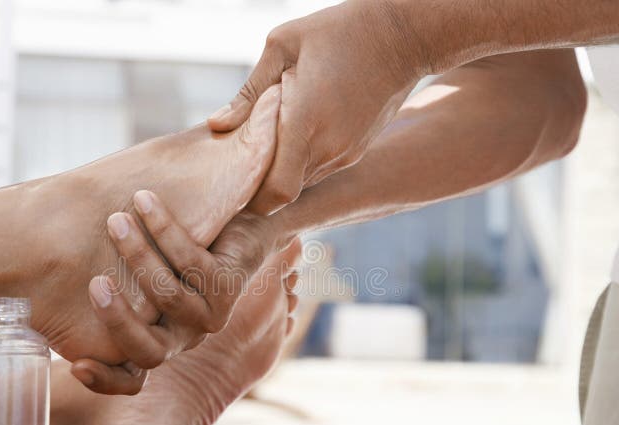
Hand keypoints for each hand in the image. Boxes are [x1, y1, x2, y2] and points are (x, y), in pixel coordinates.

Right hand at [81, 190, 298, 372]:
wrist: (238, 219)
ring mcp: (209, 315)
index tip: (74, 365)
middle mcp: (182, 335)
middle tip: (95, 283)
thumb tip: (44, 266)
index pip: (130, 378)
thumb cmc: (173, 243)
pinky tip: (145, 200)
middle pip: (150, 353)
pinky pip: (191, 262)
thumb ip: (104, 274)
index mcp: (155, 337)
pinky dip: (164, 228)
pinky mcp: (230, 286)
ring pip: (168, 298)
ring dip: (138, 255)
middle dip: (118, 320)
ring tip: (116, 220)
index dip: (105, 380)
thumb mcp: (136, 264)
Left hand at [208, 0, 424, 214]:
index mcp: (304, 122)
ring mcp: (345, 154)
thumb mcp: (283, 46)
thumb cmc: (337, 32)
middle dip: (260, 186)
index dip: (252, 198)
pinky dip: (301, 161)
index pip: (276, 192)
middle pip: (284, 193)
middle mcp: (327, 148)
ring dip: (282, 171)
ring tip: (268, 142)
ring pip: (302, 183)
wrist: (401, 36)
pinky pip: (319, 169)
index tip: (234, 182)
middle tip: (240, 165)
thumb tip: (217, 124)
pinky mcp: (355, 152)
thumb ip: (249, 92)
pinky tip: (295, 134)